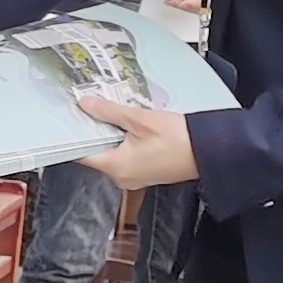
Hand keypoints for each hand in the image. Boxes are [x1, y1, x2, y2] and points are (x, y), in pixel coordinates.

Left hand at [75, 94, 199, 188]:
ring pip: (113, 154)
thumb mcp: (140, 119)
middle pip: (97, 153)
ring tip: (114, 115)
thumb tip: (86, 104)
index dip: (76, 134)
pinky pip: (126, 157)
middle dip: (95, 132)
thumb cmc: (179, 139)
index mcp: (117, 167)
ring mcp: (135, 177)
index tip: (73, 117)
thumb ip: (110, 112)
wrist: (210, 151)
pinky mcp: (146, 173)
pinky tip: (130, 127)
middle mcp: (123, 177)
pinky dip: (125, 142)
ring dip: (112, 135)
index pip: (82, 154)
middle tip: (94, 109)